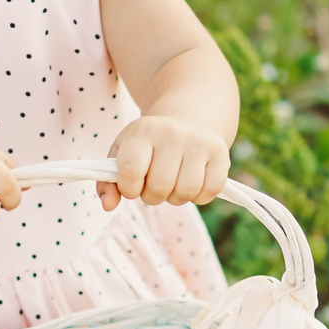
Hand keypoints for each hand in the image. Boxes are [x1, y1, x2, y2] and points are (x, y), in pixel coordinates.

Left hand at [101, 115, 230, 210]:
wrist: (186, 121)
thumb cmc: (148, 146)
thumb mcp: (123, 155)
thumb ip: (109, 182)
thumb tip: (108, 206)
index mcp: (141, 131)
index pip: (130, 172)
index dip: (130, 188)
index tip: (133, 185)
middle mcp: (171, 133)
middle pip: (160, 187)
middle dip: (153, 196)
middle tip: (154, 186)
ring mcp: (198, 141)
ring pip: (186, 192)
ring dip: (176, 198)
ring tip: (173, 185)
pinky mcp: (220, 152)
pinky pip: (211, 190)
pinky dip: (200, 197)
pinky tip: (193, 184)